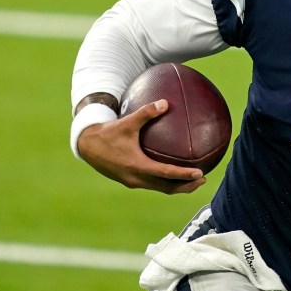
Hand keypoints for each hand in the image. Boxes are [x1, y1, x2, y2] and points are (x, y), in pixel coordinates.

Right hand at [77, 99, 206, 193]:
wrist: (87, 146)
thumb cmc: (108, 133)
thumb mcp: (127, 122)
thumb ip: (146, 112)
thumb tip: (165, 102)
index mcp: (137, 166)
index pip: (166, 174)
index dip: (184, 175)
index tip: (201, 173)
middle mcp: (136, 178)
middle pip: (166, 188)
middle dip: (186, 186)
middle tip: (203, 179)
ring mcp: (133, 182)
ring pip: (159, 188)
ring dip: (177, 186)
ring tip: (193, 179)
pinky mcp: (130, 180)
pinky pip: (152, 183)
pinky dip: (165, 181)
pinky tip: (172, 170)